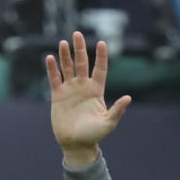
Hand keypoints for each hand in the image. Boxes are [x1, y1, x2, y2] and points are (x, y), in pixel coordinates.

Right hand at [46, 31, 130, 167]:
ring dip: (65, 55)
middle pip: (82, 63)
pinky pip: (54, 78)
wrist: (76, 144)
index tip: (102, 43)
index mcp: (97, 91)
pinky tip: (50, 57)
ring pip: (67, 67)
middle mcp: (83, 87)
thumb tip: (128, 97)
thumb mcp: (108, 123)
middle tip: (77, 34)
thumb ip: (117, 110)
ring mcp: (70, 90)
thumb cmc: (94, 135)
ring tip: (64, 43)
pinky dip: (52, 69)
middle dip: (80, 49)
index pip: (100, 69)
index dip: (101, 57)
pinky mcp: (58, 95)